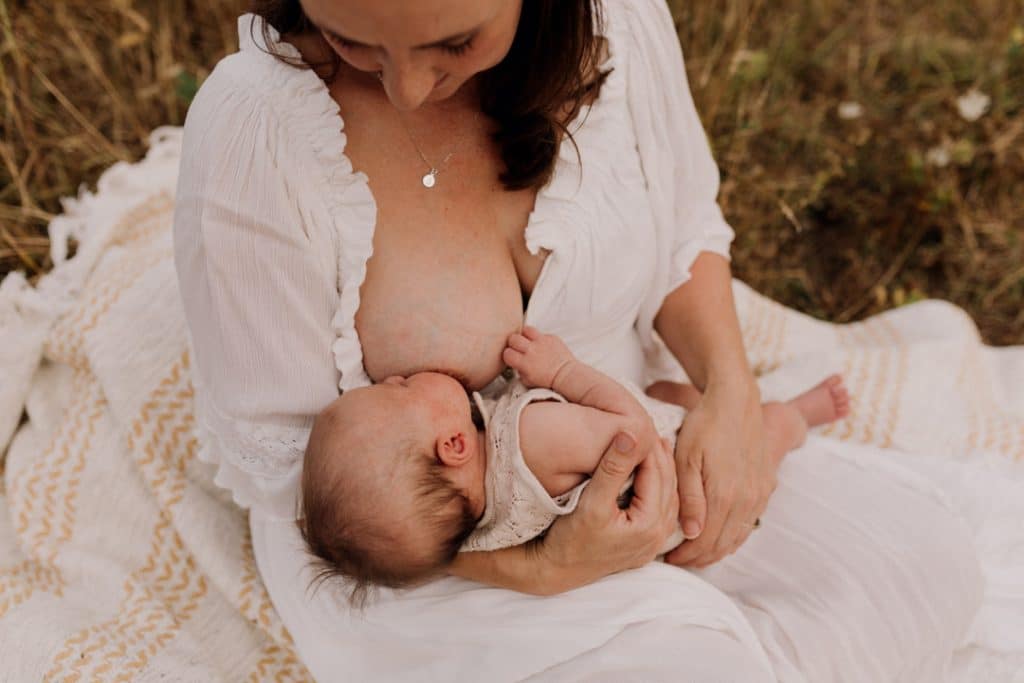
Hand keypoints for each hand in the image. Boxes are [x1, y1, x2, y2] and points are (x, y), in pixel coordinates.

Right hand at [502, 326, 574, 388]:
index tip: (512, 357)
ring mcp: (542, 342)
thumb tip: (516, 364)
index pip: (507, 353)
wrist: (566, 375)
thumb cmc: (548, 380)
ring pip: (526, 330)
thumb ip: (519, 371)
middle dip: (513, 343)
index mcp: (524, 363)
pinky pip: (541, 333)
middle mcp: (532, 350)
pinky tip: (542, 345)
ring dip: (525, 335)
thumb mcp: (528, 381)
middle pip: (513, 338)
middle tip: (517, 348)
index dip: (508, 355)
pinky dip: (539, 338)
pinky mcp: (551, 337)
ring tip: (528, 341)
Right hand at [536, 425, 678, 592]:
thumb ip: (613, 468)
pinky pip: (661, 509)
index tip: (641, 423)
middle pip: (667, 485)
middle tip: (650, 427)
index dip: (648, 446)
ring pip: (668, 497)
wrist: (557, 570)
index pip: (657, 473)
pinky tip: (648, 475)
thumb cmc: (570, 538)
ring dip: (661, 471)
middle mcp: (658, 536)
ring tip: (652, 447)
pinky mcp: (645, 544)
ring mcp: (653, 542)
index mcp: (650, 524)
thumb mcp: (590, 501)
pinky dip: (658, 487)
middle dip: (659, 456)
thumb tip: (633, 433)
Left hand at [661, 381, 773, 567]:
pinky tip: (718, 534)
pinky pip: (750, 522)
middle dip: (699, 558)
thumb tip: (691, 533)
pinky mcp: (766, 486)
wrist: (736, 401)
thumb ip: (690, 498)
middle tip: (678, 560)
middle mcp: (747, 500)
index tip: (668, 558)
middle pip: (723, 544)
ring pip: (738, 537)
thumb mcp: (685, 458)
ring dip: (717, 550)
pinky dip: (733, 535)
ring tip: (695, 552)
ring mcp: (760, 494)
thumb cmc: (704, 425)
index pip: (705, 541)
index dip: (686, 555)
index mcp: (725, 495)